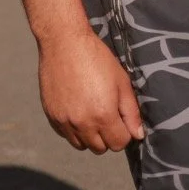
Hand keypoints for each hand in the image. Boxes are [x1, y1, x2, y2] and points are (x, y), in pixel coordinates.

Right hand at [38, 26, 143, 154]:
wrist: (63, 41)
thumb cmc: (96, 57)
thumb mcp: (121, 81)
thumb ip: (131, 111)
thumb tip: (137, 135)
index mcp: (103, 115)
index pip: (119, 144)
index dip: (123, 132)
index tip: (120, 117)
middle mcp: (82, 123)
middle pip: (100, 148)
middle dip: (106, 135)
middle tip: (105, 113)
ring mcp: (64, 120)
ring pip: (81, 145)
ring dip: (88, 134)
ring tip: (90, 112)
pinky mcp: (51, 115)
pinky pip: (65, 134)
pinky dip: (72, 128)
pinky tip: (75, 108)